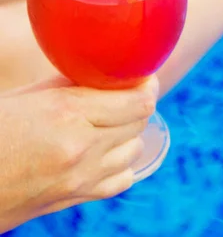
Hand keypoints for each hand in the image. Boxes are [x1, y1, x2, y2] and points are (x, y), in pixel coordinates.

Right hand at [0, 75, 157, 232]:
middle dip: (137, 103)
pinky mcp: (75, 198)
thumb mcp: (27, 97)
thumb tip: (108, 73)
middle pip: (139, 122)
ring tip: (112, 120)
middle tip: (127, 92)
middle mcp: (81, 148)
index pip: (139, 102)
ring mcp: (80, 178)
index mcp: (67, 114)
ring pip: (134, 149)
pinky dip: (122, 162)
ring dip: (129, 132)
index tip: (143, 75)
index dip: (146, 84)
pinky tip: (107, 150)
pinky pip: (122, 178)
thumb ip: (73, 85)